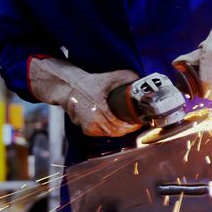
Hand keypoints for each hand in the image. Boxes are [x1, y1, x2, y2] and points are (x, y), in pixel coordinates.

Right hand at [28, 58, 143, 136]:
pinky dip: (111, 129)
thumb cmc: (90, 83)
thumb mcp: (111, 77)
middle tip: (137, 120)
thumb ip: (128, 78)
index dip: (132, 125)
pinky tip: (118, 123)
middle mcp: (92, 122)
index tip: (140, 120)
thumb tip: (141, 81)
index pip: (120, 126)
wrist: (70, 88)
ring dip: (120, 129)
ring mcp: (88, 127)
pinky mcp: (86, 129)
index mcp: (98, 110)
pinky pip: (103, 133)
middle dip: (129, 127)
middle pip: (117, 132)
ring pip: (110, 134)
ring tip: (129, 121)